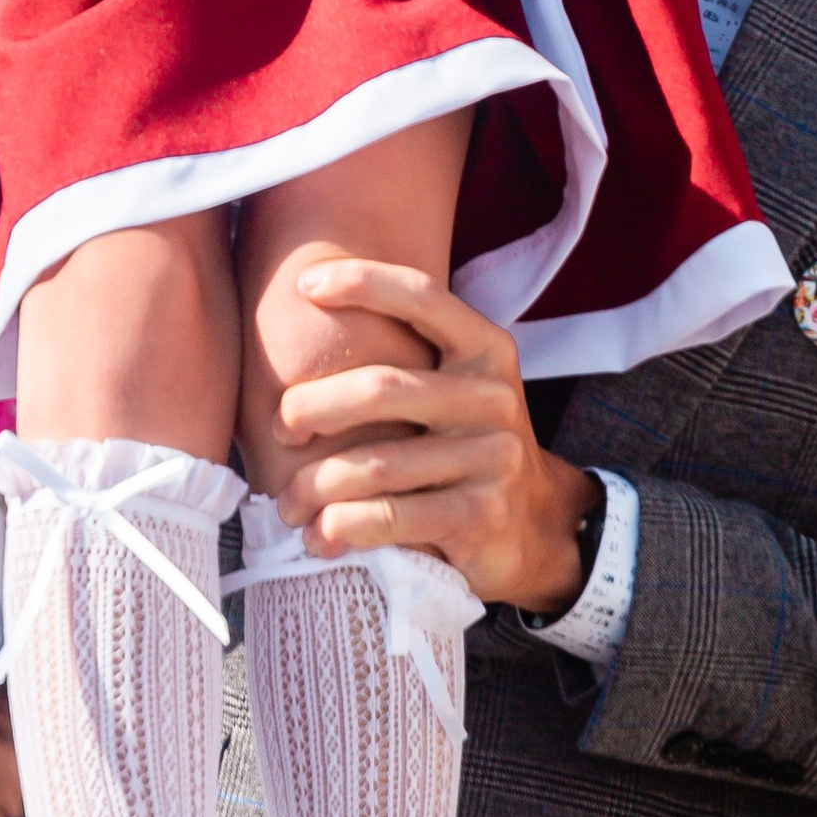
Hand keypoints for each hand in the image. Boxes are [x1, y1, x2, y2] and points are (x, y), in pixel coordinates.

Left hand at [274, 258, 600, 612]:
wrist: (536, 524)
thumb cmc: (468, 442)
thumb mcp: (459, 387)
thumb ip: (410, 356)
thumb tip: (308, 313)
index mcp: (486, 349)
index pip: (422, 296)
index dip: (363, 281)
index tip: (304, 285)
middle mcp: (494, 397)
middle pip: (383, 387)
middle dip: (314, 406)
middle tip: (280, 428)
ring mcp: (493, 459)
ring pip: (377, 463)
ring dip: (316, 485)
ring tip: (287, 502)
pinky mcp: (481, 516)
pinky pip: (392, 517)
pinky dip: (343, 527)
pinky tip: (319, 535)